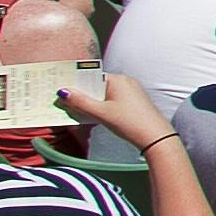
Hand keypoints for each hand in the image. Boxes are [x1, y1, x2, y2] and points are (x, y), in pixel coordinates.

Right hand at [54, 63, 168, 149]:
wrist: (155, 137)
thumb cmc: (129, 122)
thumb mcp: (101, 113)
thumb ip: (81, 102)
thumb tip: (63, 91)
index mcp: (118, 79)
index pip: (90, 77)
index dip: (75, 84)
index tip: (59, 90)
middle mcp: (125, 82)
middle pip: (96, 86)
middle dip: (80, 95)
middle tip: (61, 102)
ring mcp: (130, 92)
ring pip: (102, 95)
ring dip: (89, 103)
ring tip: (72, 111)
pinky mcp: (132, 103)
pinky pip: (110, 101)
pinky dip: (99, 108)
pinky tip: (90, 117)